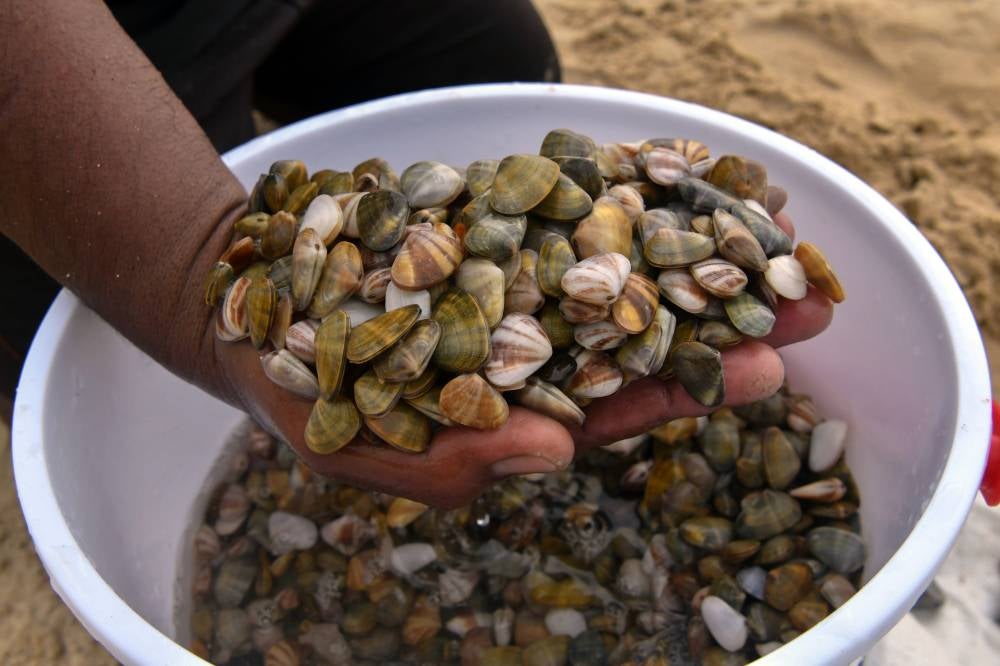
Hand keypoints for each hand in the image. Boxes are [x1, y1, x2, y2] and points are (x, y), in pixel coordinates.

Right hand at [215, 212, 831, 507]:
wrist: (250, 300)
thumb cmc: (304, 391)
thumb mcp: (365, 444)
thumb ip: (459, 458)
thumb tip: (557, 454)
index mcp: (512, 413)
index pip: (617, 406)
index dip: (694, 387)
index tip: (771, 366)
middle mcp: (529, 349)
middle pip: (641, 339)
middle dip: (723, 323)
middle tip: (811, 302)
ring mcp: (516, 284)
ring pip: (616, 272)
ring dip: (689, 254)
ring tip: (775, 230)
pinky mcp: (495, 231)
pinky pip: (568, 213)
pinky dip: (623, 197)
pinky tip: (677, 176)